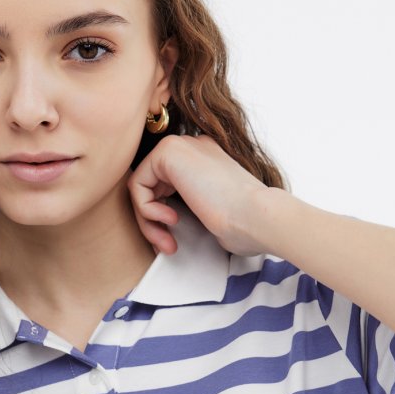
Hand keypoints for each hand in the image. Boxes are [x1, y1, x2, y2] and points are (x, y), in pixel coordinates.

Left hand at [126, 133, 271, 256]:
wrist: (258, 217)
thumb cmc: (244, 224)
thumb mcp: (211, 213)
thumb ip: (188, 206)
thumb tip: (162, 215)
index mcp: (204, 159)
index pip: (164, 186)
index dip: (161, 218)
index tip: (173, 243)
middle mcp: (191, 147)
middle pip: (149, 186)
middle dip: (151, 222)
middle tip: (168, 247)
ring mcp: (181, 146)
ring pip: (140, 187)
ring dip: (148, 222)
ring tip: (168, 242)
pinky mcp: (169, 151)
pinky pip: (136, 185)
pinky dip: (146, 211)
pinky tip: (171, 221)